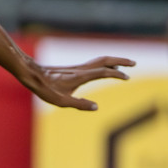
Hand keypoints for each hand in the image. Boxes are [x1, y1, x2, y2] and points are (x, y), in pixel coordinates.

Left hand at [20, 56, 134, 111]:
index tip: (128, 78)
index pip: (103, 72)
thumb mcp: (61, 101)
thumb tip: (96, 107)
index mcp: (80, 76)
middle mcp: (81, 69)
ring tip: (125, 66)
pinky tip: (106, 70)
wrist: (32, 74)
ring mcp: (78, 68)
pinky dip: (105, 64)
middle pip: (105, 60)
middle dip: (120, 61)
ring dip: (114, 61)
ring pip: (99, 60)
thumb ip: (79, 104)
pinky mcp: (74, 69)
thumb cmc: (45, 89)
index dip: (117, 74)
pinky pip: (94, 64)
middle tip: (134, 63)